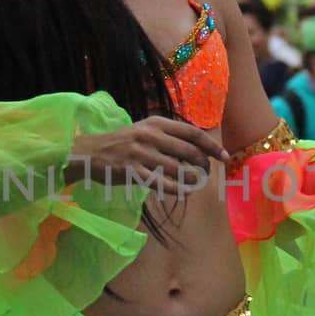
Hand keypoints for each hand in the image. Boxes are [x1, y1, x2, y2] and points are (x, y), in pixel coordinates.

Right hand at [71, 116, 227, 196]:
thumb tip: (198, 149)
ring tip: (194, 184)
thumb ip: (168, 136)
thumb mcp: (145, 131)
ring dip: (191, 180)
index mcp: (157, 123)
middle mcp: (150, 135)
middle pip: (188, 152)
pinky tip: (182, 192)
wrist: (91, 152)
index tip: (224, 157)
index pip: (192, 133)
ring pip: (177, 170)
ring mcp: (140, 153)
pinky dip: (175, 190)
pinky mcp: (132, 171)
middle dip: (203, 165)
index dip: (211, 146)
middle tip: (205, 174)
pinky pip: (161, 183)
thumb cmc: (123, 143)